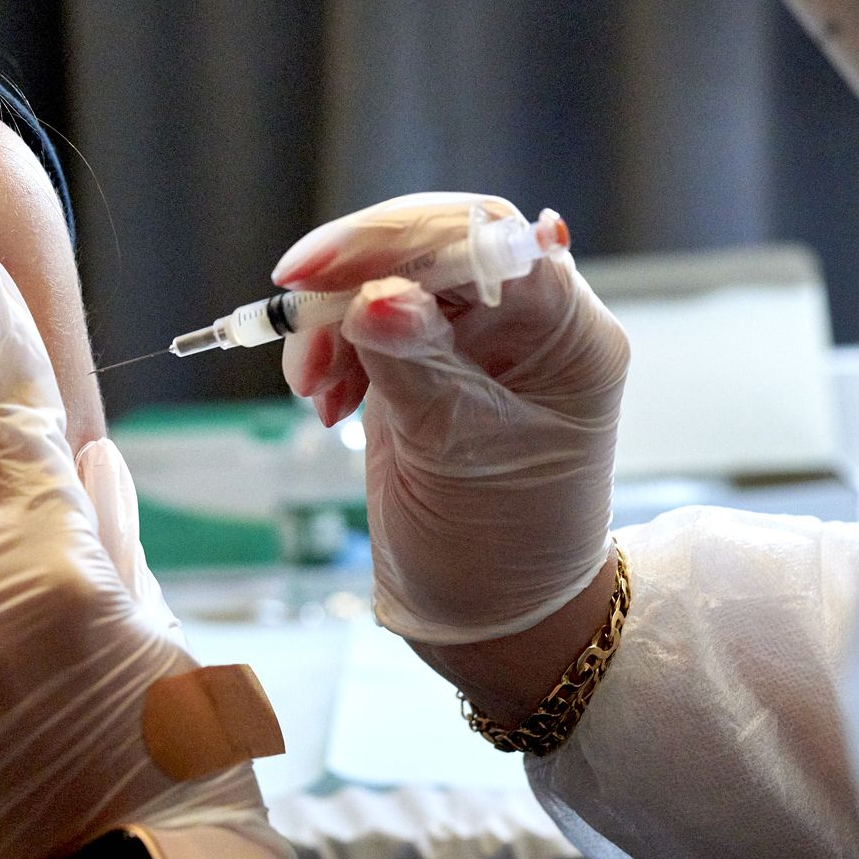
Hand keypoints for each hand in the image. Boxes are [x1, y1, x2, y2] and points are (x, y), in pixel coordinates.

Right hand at [275, 193, 627, 643]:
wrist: (490, 618)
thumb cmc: (500, 548)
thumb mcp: (456, 456)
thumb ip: (413, 365)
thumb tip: (370, 296)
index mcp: (567, 333)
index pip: (488, 241)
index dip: (402, 240)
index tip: (321, 271)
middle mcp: (528, 322)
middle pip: (433, 245)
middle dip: (355, 273)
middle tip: (291, 305)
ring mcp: (476, 341)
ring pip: (391, 278)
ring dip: (334, 320)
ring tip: (313, 391)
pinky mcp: (429, 363)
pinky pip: (370, 321)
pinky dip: (333, 349)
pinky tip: (326, 402)